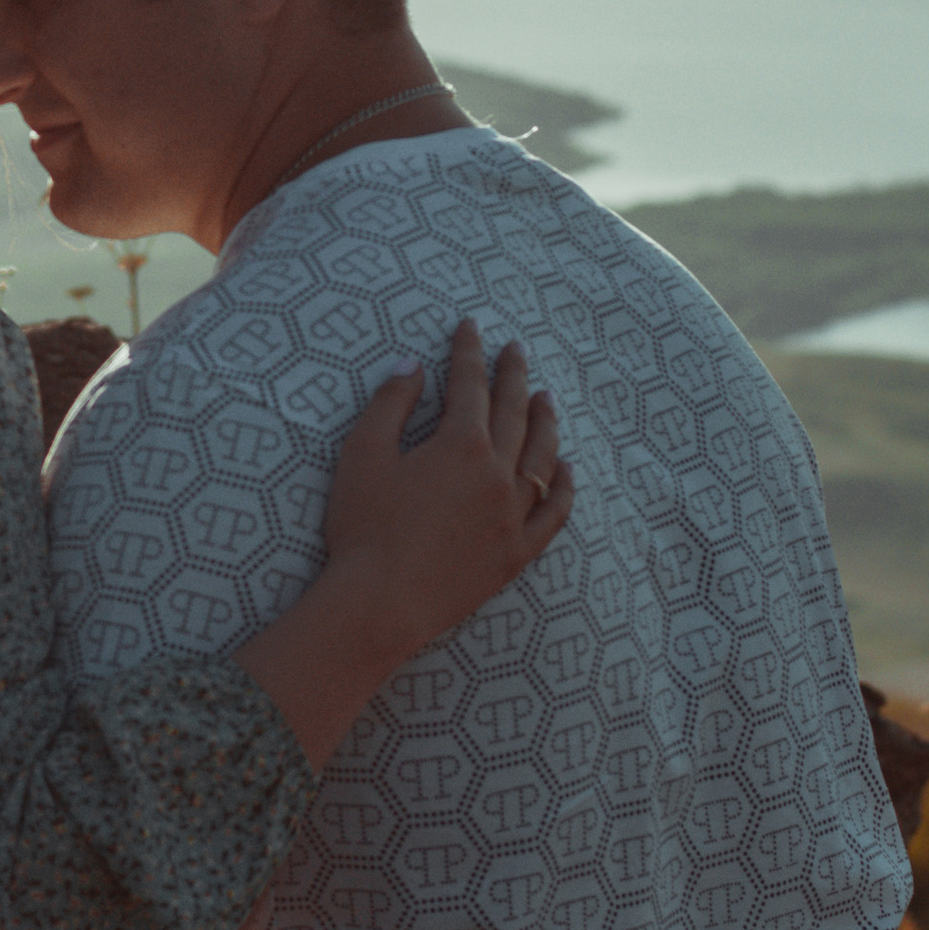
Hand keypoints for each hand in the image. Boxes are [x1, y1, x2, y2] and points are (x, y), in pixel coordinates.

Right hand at [320, 324, 572, 668]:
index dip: (469, 352)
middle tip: (517, 350)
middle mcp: (497, 475)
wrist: (380, 603)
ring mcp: (513, 516)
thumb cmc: (363, 527)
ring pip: (541, 458)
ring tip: (547, 399)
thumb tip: (413, 365)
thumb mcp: (363, 455)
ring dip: (545, 423)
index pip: (470, 385)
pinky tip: (564, 470)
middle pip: (513, 413)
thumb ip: (390, 404)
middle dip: (514, 375)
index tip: (472, 327)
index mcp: (460, 445)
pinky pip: (553, 515)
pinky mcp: (517, 553)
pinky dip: (562, 488)